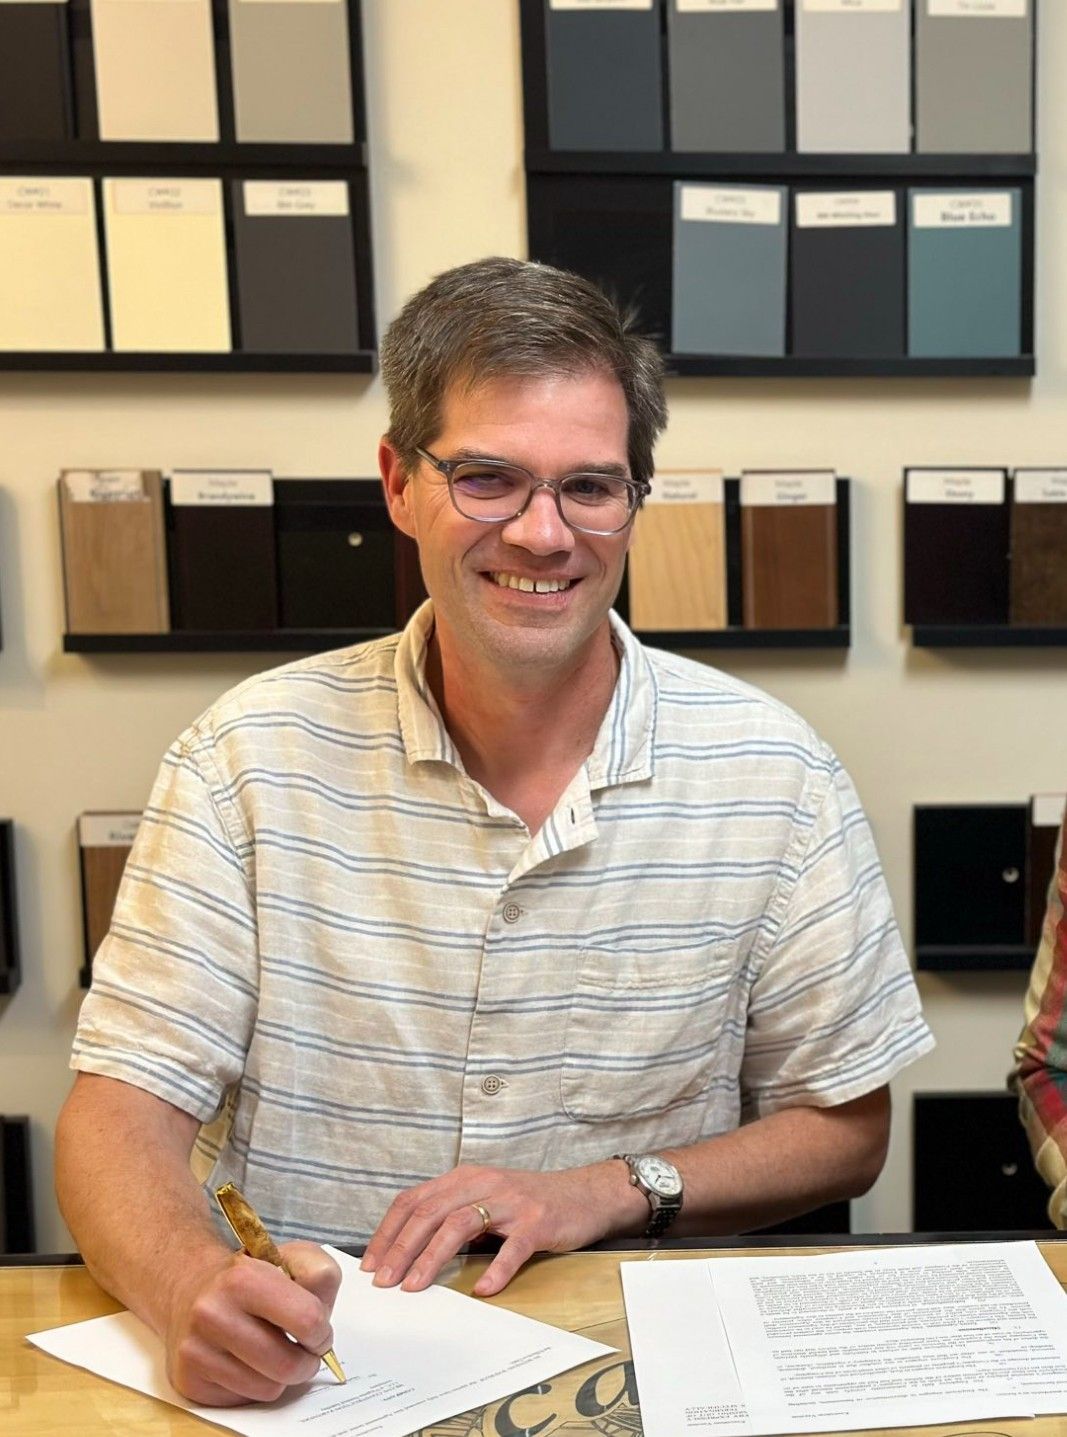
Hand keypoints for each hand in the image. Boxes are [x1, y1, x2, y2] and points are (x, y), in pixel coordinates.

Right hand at [164, 1241, 341, 1405]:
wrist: (191, 1290)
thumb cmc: (250, 1277)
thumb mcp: (290, 1258)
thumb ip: (320, 1276)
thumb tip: (320, 1322)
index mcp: (242, 1279)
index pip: (307, 1320)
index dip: (322, 1331)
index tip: (318, 1332)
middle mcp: (212, 1314)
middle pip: (288, 1365)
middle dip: (307, 1362)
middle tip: (304, 1350)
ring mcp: (197, 1351)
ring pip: (268, 1389)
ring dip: (281, 1376)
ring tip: (274, 1351)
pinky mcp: (190, 1381)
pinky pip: (244, 1400)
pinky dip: (255, 1386)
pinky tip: (247, 1362)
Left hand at [361, 1162, 645, 1297]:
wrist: (584, 1194)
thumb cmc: (528, 1202)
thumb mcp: (484, 1200)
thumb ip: (452, 1216)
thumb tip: (408, 1251)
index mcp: (464, 1178)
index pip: (414, 1199)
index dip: (388, 1231)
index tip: (369, 1263)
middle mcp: (483, 1183)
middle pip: (430, 1212)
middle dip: (401, 1248)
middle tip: (383, 1281)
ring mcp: (511, 1202)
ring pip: (460, 1225)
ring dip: (432, 1257)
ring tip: (414, 1286)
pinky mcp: (537, 1222)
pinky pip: (512, 1247)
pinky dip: (495, 1269)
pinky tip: (482, 1290)